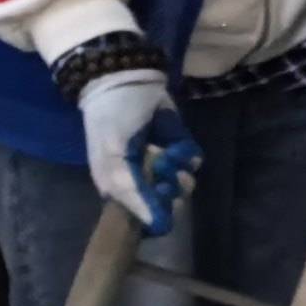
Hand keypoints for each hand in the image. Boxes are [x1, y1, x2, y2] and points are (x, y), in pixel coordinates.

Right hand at [77, 65, 202, 235]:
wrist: (127, 80)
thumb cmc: (113, 120)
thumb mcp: (113, 158)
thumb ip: (132, 192)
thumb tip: (156, 225)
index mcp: (119, 190)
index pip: (145, 218)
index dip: (156, 211)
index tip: (158, 194)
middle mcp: (142, 182)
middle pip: (169, 203)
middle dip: (170, 188)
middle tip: (161, 167)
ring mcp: (162, 165)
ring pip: (184, 184)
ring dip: (179, 169)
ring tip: (165, 152)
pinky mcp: (178, 147)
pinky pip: (192, 161)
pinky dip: (188, 152)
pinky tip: (175, 142)